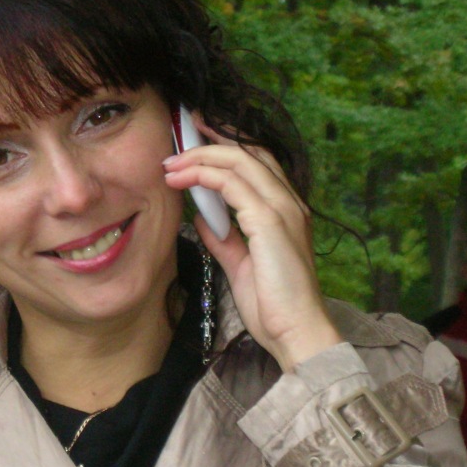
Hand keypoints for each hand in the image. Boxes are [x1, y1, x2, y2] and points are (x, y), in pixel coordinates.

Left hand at [163, 122, 341, 372]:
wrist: (296, 331)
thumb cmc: (273, 305)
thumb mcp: (241, 266)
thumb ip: (224, 240)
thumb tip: (202, 219)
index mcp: (286, 212)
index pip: (258, 163)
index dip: (228, 145)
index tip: (197, 137)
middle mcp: (289, 203)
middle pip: (250, 152)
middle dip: (212, 139)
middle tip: (180, 135)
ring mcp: (283, 209)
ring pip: (239, 161)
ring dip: (200, 157)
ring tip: (170, 163)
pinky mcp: (270, 221)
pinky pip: (232, 184)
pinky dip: (203, 176)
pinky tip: (181, 181)